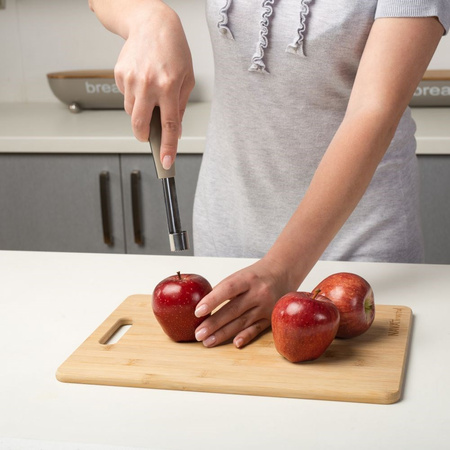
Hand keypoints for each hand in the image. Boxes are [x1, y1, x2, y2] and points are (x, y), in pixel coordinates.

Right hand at [114, 2, 194, 168]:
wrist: (151, 23)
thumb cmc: (173, 49)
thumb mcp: (187, 78)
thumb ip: (180, 106)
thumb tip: (175, 128)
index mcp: (169, 87)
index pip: (169, 125)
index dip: (168, 147)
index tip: (167, 161)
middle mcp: (148, 84)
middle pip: (140, 125)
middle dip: (144, 136)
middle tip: (148, 136)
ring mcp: (131, 80)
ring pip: (130, 112)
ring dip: (140, 112)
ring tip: (150, 95)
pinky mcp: (119, 75)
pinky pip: (125, 96)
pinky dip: (133, 96)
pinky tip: (141, 81)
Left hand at [194, 258, 295, 348]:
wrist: (284, 272)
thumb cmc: (257, 275)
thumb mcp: (241, 275)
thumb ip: (225, 290)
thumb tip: (203, 308)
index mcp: (248, 279)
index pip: (227, 289)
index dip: (212, 300)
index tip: (198, 312)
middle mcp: (258, 293)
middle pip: (232, 310)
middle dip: (213, 323)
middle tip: (198, 334)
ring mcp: (266, 306)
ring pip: (242, 322)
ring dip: (223, 333)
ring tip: (207, 341)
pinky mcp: (272, 318)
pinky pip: (257, 329)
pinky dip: (245, 336)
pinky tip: (235, 343)